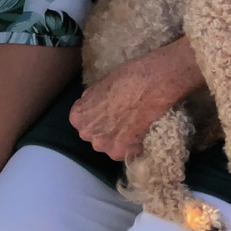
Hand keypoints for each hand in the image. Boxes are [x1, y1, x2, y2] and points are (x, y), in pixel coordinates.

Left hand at [70, 41, 198, 159]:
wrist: (153, 83)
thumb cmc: (126, 77)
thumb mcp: (99, 85)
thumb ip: (90, 102)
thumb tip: (89, 108)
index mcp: (78, 117)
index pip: (81, 122)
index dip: (95, 116)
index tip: (106, 110)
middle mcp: (88, 134)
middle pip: (95, 136)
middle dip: (105, 129)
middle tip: (120, 116)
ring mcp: (105, 146)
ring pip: (109, 145)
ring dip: (118, 138)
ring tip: (131, 123)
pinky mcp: (123, 152)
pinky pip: (126, 152)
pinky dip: (133, 145)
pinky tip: (140, 129)